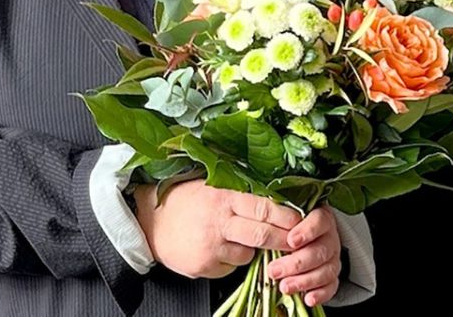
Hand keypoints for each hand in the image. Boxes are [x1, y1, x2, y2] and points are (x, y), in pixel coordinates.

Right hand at [134, 180, 299, 278]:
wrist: (149, 222)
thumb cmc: (184, 200)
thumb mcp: (211, 185)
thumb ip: (239, 190)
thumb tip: (274, 194)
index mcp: (223, 196)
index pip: (263, 207)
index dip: (286, 216)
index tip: (302, 219)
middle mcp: (218, 221)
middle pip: (262, 233)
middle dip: (284, 239)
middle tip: (297, 241)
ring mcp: (211, 246)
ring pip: (248, 253)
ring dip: (254, 249)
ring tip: (245, 238)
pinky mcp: (204, 266)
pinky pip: (230, 266)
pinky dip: (232, 259)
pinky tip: (221, 248)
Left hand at [266, 206, 340, 307]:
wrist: (305, 241)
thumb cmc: (291, 229)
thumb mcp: (285, 221)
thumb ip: (278, 225)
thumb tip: (263, 233)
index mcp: (321, 219)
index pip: (319, 221)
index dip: (307, 231)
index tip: (291, 241)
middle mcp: (330, 238)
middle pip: (320, 250)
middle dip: (297, 263)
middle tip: (274, 270)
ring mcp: (333, 259)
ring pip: (325, 270)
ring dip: (304, 281)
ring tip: (284, 286)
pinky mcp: (332, 277)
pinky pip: (331, 287)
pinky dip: (320, 294)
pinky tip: (307, 298)